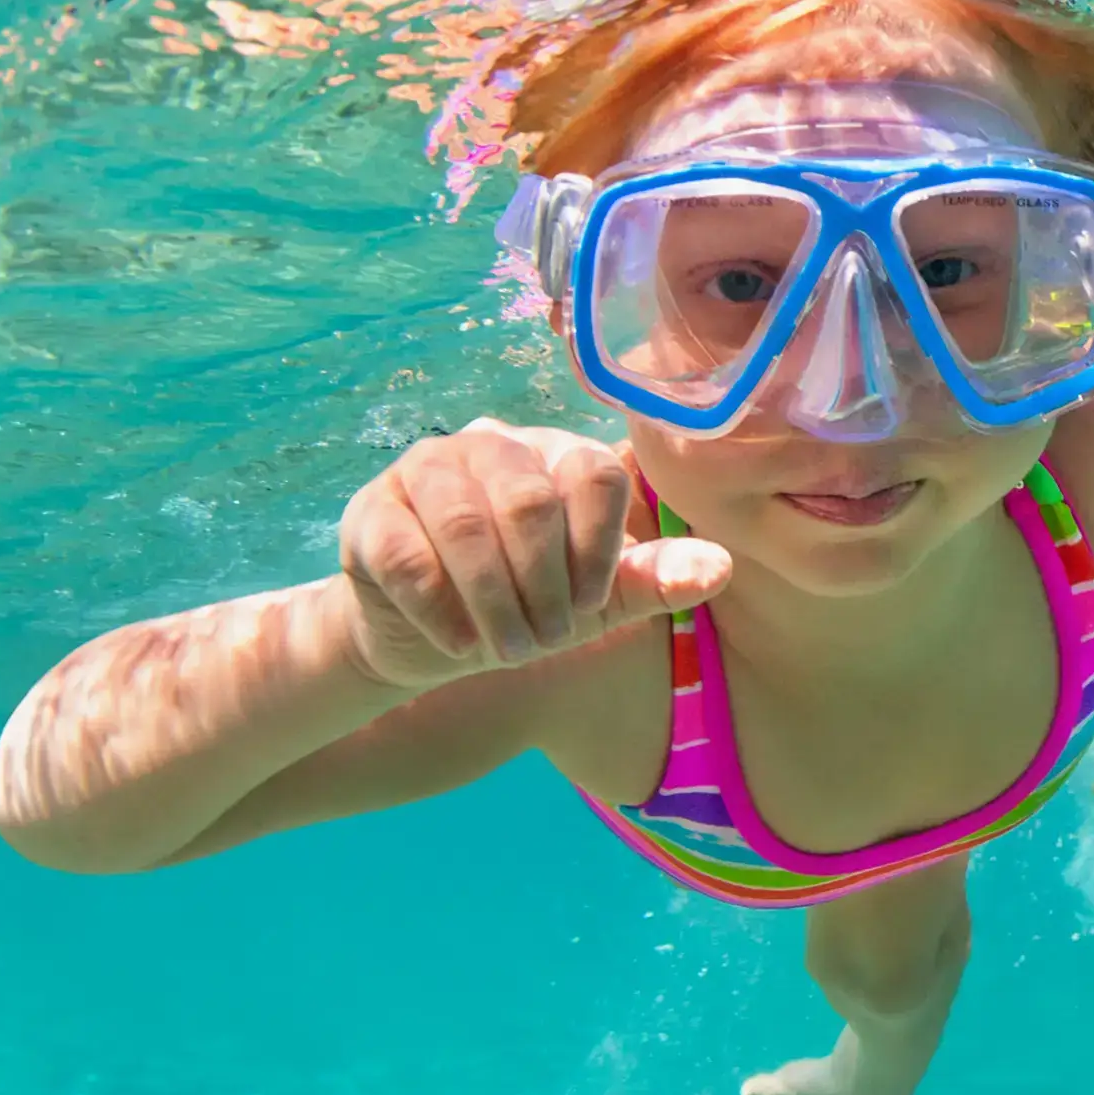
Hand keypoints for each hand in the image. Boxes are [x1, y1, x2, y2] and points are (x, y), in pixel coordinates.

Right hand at [332, 419, 729, 690]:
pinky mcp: (372, 511)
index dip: (599, 550)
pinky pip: (409, 557)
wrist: (425, 638)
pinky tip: (459, 644)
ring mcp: (424, 469)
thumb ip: (653, 580)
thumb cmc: (523, 606)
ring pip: (466, 526)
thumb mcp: (596, 602)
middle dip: (544, 589)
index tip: (591, 607)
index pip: (595, 476)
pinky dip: (442, 613)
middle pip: (530, 502)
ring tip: (505, 650)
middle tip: (545, 641)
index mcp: (556, 454)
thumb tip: (722, 566)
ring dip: (495, 604)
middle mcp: (490, 444)